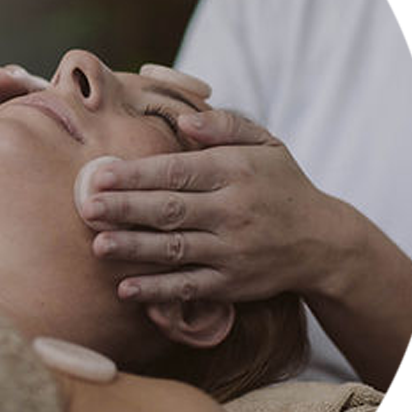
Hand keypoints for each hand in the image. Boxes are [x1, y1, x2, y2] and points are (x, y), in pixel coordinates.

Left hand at [81, 109, 340, 303]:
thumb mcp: (265, 144)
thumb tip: (183, 120)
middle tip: (87, 207)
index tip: (99, 174)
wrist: (324, 242)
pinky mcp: (232, 284)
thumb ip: (225, 126)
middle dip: (125, 208)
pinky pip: (189, 288)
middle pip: (170, 209)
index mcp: (235, 172)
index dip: (137, 174)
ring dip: (135, 248)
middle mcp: (234, 211)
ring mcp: (233, 251)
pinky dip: (158, 291)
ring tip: (99, 245)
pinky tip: (127, 289)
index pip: (178, 171)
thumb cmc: (281, 184)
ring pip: (176, 249)